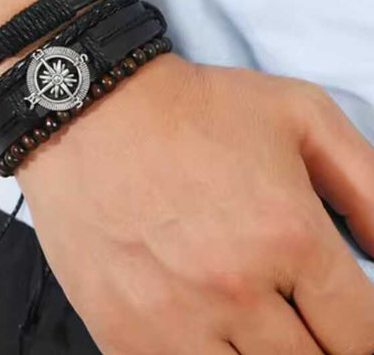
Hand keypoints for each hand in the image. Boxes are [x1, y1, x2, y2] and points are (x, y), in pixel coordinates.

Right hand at [17, 54, 373, 353]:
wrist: (92, 112)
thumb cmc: (192, 109)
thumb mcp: (299, 114)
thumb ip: (368, 184)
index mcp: (289, 238)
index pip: (363, 334)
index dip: (361, 332)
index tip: (341, 318)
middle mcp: (235, 291)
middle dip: (317, 345)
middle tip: (297, 316)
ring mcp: (174, 321)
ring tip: (252, 323)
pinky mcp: (123, 333)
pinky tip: (205, 329)